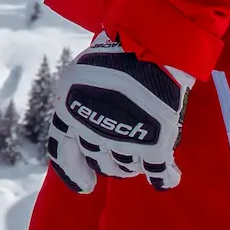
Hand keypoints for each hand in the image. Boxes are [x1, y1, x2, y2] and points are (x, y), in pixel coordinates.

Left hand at [44, 36, 190, 194]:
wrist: (149, 44)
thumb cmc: (113, 53)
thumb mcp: (79, 74)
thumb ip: (78, 103)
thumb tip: (78, 134)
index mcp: (69, 112)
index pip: (62, 152)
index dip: (72, 173)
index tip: (86, 185)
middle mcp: (93, 131)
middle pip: (100, 160)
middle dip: (109, 159)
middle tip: (121, 148)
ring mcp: (124, 140)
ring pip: (126, 166)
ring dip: (133, 161)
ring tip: (143, 145)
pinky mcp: (154, 144)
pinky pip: (158, 170)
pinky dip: (164, 178)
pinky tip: (167, 180)